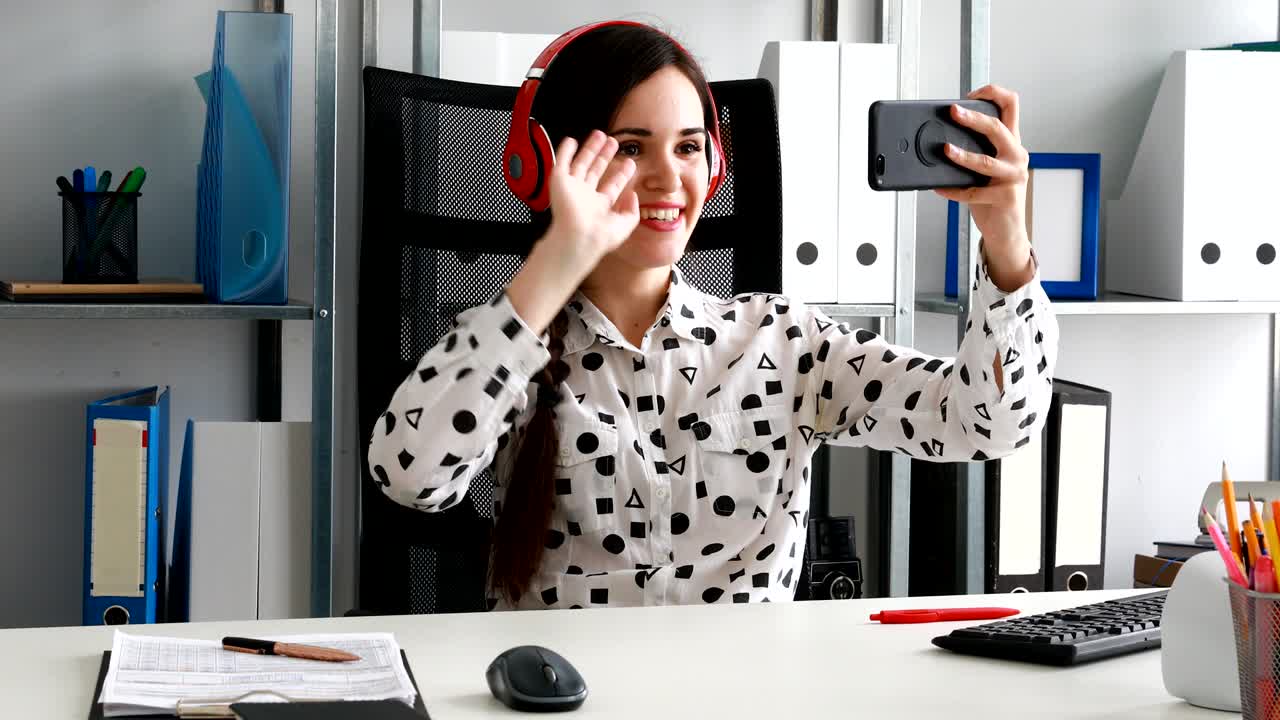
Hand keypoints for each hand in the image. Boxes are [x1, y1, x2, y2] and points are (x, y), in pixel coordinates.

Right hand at [544, 129, 639, 265]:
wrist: (578, 238)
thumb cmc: (600, 236)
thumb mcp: (626, 225)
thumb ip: (632, 210)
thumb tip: (633, 194)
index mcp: (600, 207)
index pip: (612, 186)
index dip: (621, 174)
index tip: (630, 162)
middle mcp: (585, 197)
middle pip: (597, 171)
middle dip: (605, 156)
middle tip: (614, 142)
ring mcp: (572, 188)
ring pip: (581, 164)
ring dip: (590, 149)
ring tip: (600, 134)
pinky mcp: (559, 182)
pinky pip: (561, 163)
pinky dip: (565, 151)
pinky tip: (571, 141)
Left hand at [934, 84, 1033, 290]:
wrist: (1006, 232)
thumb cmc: (992, 196)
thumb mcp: (986, 169)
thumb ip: (974, 151)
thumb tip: (939, 139)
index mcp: (1012, 143)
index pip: (1011, 105)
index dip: (992, 93)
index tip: (970, 93)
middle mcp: (1017, 156)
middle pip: (998, 128)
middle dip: (973, 118)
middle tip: (953, 112)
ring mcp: (1014, 177)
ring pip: (986, 161)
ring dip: (962, 155)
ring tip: (945, 150)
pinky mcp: (1006, 198)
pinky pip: (973, 192)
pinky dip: (953, 190)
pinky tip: (939, 188)